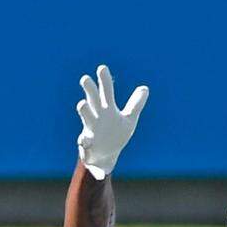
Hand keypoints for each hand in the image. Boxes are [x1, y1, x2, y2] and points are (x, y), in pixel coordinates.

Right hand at [76, 64, 148, 179]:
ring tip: (81, 104)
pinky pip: (84, 144)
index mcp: (106, 109)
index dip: (104, 80)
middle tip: (85, 78)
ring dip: (84, 111)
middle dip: (89, 90)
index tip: (102, 68)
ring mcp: (91, 131)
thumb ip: (135, 105)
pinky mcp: (87, 147)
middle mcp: (97, 117)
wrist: (106, 157)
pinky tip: (84, 141)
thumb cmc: (116, 135)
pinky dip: (84, 143)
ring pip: (86, 118)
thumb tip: (145, 88)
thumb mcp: (129, 120)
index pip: (106, 92)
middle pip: (92, 100)